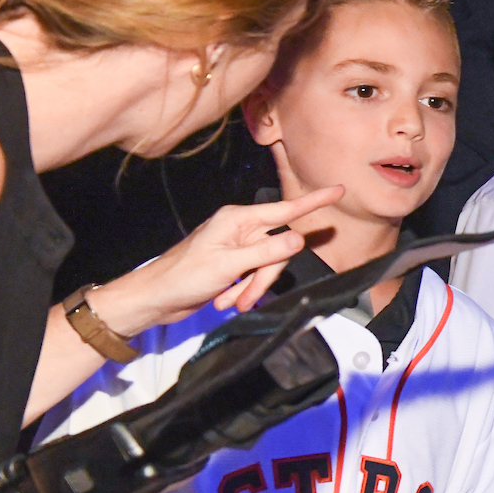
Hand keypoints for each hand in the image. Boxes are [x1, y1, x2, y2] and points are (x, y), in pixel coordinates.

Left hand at [94, 186, 345, 335]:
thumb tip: (299, 237)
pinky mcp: (231, 264)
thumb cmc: (183, 276)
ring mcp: (236, 247)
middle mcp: (239, 229)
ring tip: (230, 302)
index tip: (338, 190)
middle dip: (265, 277)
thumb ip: (267, 252)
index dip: (314, 201)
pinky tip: (225, 301)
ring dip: (251, 288)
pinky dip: (243, 290)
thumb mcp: (228, 265)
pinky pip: (253, 275)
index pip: (285, 209)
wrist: (154, 298)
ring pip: (267, 265)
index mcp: (237, 219)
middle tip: (247, 297)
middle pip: (277, 248)